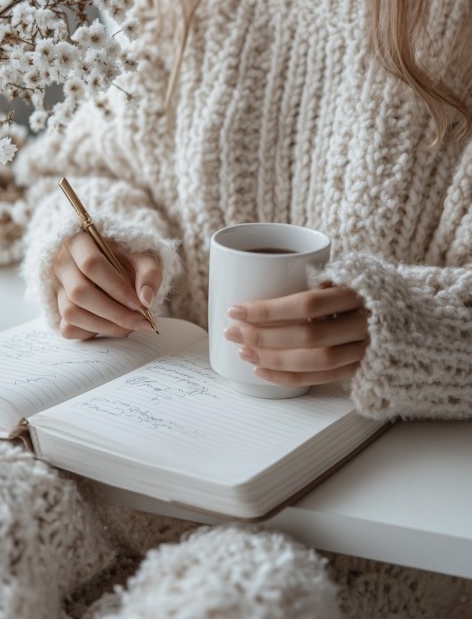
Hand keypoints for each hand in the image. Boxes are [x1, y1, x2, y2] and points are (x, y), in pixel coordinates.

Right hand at [52, 232, 162, 338]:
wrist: (120, 264)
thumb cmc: (130, 258)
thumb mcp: (144, 257)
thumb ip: (150, 273)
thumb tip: (146, 299)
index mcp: (79, 241)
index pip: (91, 264)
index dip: (117, 288)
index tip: (141, 304)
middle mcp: (62, 263)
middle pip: (79, 292)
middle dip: (114, 312)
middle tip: (140, 321)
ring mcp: (57, 287)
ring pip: (71, 313)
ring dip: (105, 326)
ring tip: (131, 326)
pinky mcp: (58, 308)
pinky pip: (68, 328)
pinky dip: (92, 332)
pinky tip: (112, 326)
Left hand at [225, 284, 368, 385]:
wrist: (419, 314)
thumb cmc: (372, 288)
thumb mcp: (352, 273)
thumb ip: (319, 280)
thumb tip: (266, 280)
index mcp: (360, 292)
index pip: (307, 304)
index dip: (269, 310)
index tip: (236, 309)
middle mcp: (366, 324)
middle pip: (308, 336)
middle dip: (264, 336)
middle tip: (232, 330)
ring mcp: (366, 350)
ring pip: (314, 361)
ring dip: (272, 358)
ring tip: (243, 350)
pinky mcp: (362, 369)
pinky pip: (321, 379)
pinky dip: (288, 378)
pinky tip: (262, 370)